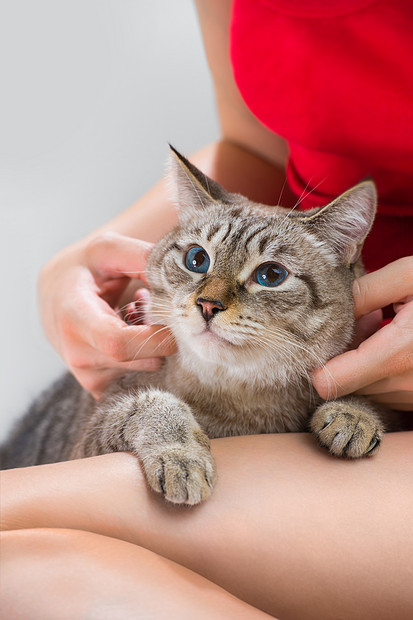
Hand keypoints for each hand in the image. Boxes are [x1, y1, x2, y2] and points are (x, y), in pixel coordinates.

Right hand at [38, 232, 175, 397]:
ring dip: (152, 343)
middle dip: (160, 335)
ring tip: (132, 316)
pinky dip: (145, 358)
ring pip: (146, 369)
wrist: (57, 294)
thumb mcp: (109, 250)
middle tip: (148, 306)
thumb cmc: (87, 269)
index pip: (118, 343)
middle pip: (141, 360)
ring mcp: (88, 376)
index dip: (155, 337)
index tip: (170, 319)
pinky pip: (140, 380)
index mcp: (74, 318)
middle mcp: (77, 354)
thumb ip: (144, 258)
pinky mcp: (100, 389)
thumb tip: (180, 279)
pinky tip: (130, 336)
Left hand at [312, 257, 412, 410]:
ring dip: (364, 363)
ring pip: (366, 388)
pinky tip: (399, 343)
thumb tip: (327, 307)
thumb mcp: (411, 276)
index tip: (322, 339)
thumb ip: (365, 292)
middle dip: (344, 355)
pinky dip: (384, 370)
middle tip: (364, 321)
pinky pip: (388, 392)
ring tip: (385, 327)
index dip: (318, 361)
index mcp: (398, 353)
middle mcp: (406, 385)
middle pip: (345, 385)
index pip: (330, 382)